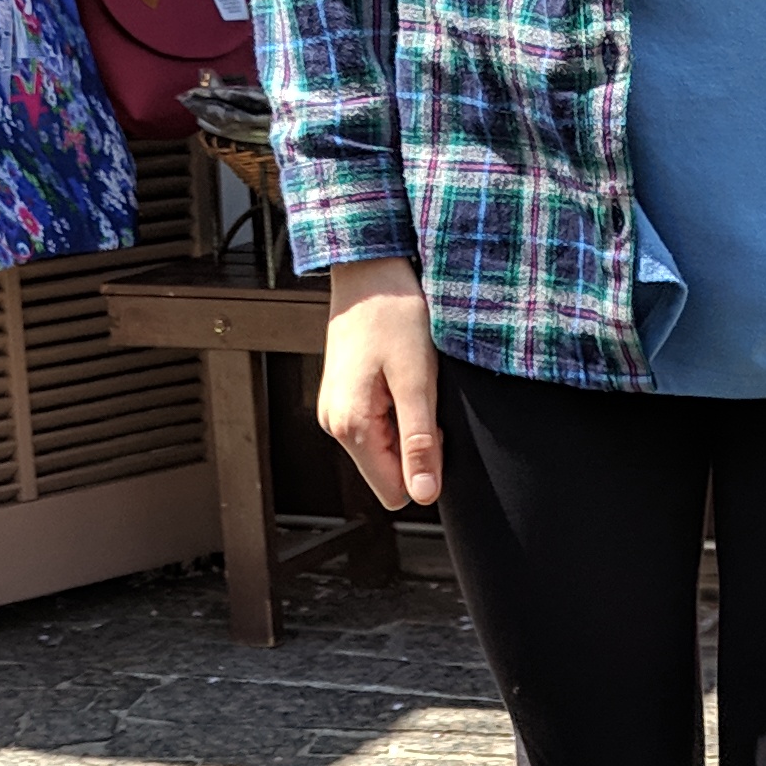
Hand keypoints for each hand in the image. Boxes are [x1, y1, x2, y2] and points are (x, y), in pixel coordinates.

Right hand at [319, 256, 440, 508]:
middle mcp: (335, 426)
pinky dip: (397, 409)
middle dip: (417, 445)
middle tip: (422, 395)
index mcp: (351, 428)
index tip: (430, 424)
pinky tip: (398, 376)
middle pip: (390, 472)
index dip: (425, 467)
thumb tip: (423, 494)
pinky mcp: (344, 398)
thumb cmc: (393, 314)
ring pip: (386, 449)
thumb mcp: (417, 381)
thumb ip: (419, 443)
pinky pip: (378, 427)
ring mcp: (336, 412)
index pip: (395, 492)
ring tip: (409, 380)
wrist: (369, 271)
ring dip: (408, 424)